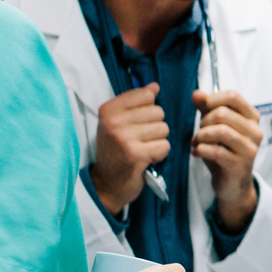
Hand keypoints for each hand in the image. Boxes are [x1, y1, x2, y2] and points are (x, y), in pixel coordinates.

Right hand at [91, 85, 169, 214]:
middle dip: (155, 127)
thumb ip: (136, 103)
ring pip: (164, 129)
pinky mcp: (136, 154)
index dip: (149, 110)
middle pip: (158, 112)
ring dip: (158, 141)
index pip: (145, 95)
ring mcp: (124, 138)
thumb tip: (155, 86)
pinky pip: (164, 146)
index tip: (137, 124)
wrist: (106, 184)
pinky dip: (160, 154)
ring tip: (143, 149)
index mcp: (108, 109)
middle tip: (140, 140)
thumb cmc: (115, 152)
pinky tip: (147, 159)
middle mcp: (114, 121)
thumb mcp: (118, 123)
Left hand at [192, 90, 261, 231]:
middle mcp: (255, 131)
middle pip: (223, 113)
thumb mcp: (215, 126)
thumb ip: (206, 108)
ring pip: (220, 131)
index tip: (202, 110)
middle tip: (199, 132)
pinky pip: (216, 151)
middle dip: (204, 121)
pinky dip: (201, 149)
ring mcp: (250, 149)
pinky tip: (196, 152)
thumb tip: (197, 93)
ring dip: (201, 136)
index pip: (233, 96)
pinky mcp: (240, 165)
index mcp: (252, 117)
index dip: (212, 99)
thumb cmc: (224, 151)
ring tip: (196, 142)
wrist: (233, 184)